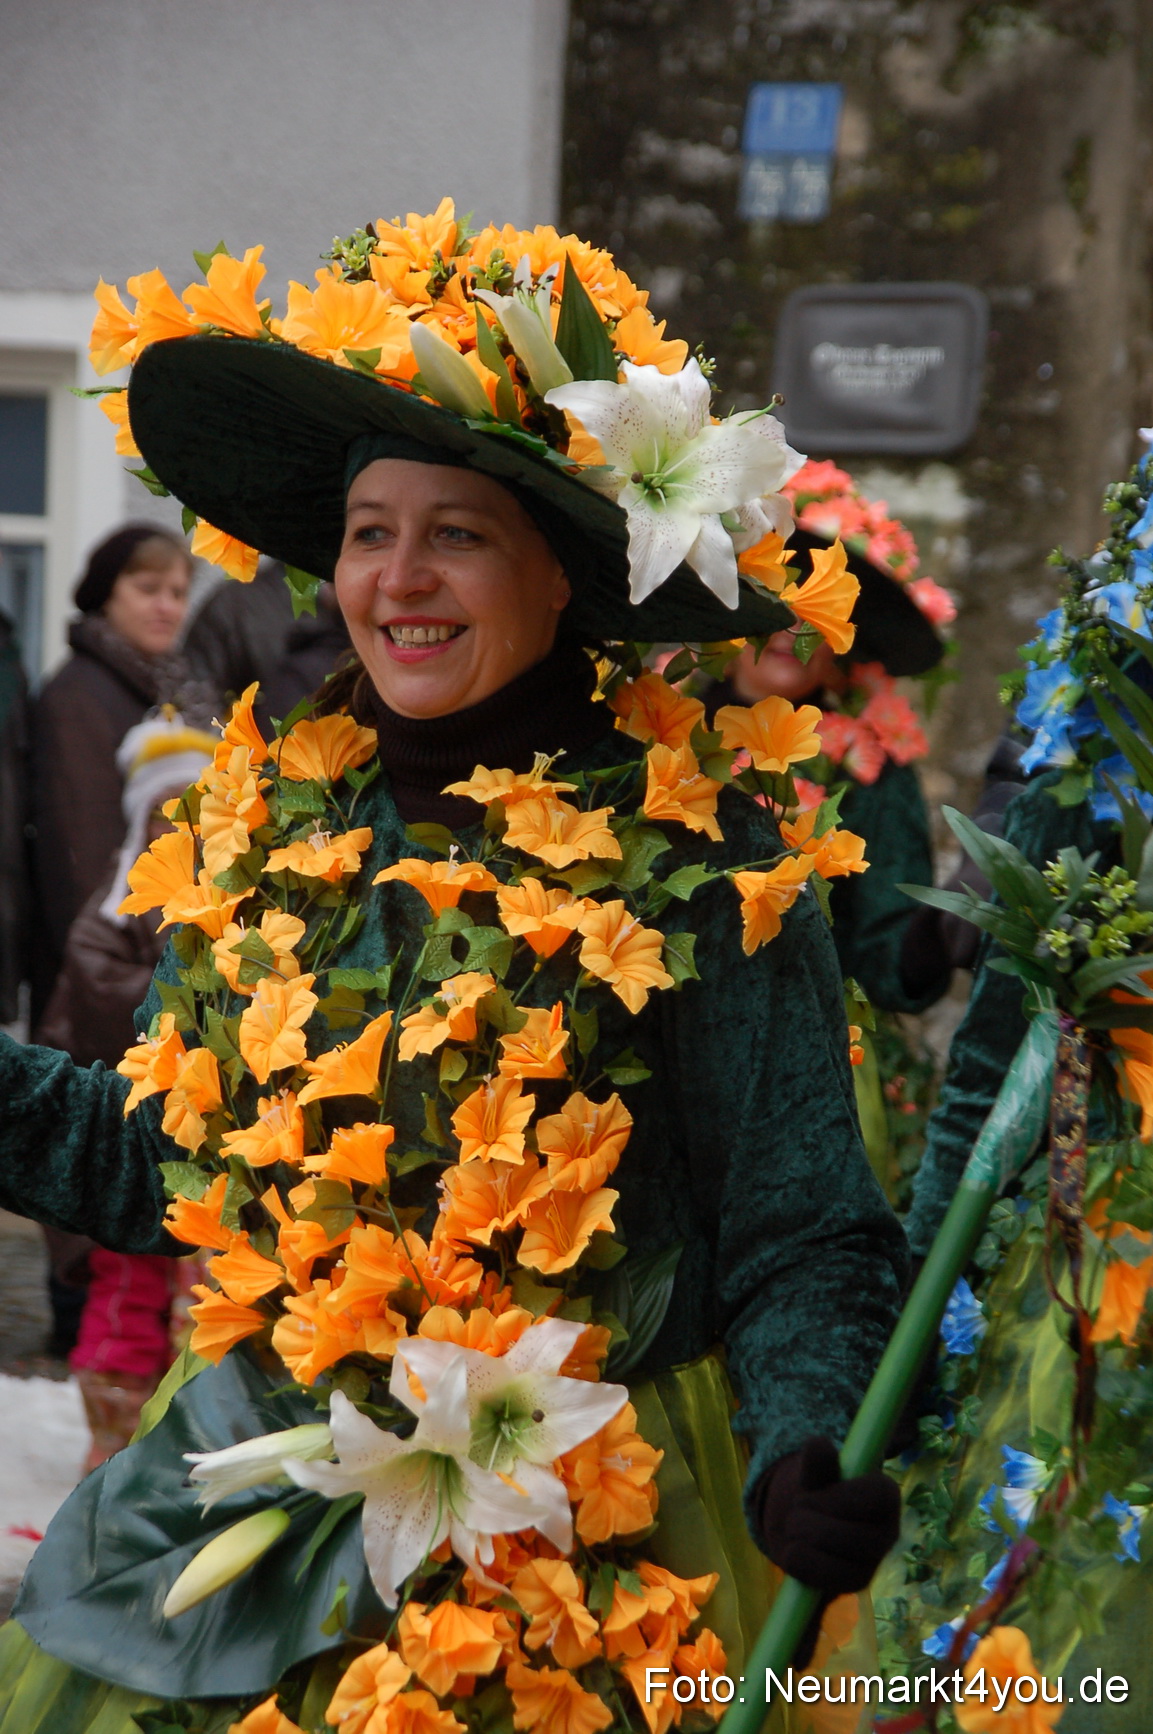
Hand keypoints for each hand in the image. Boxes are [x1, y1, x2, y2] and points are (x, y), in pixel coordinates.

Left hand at [757, 1438, 899, 1664]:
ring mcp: (862, 1569)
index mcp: (884, 1500)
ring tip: (789, 1539)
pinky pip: (822, 1618)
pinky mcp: (834, 1594)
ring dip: (806, 1558)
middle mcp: (881, 1538)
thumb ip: (817, 1460)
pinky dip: (804, 1640)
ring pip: (841, 1575)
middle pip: (856, 1542)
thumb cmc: (819, 1487)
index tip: (807, 1498)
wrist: (809, 1510)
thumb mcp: (816, 1471)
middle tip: (792, 1517)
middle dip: (814, 1528)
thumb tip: (818, 1445)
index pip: (873, 1501)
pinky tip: (793, 1661)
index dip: (836, 1502)